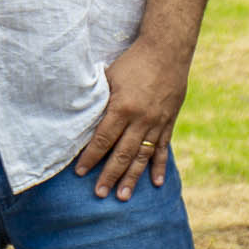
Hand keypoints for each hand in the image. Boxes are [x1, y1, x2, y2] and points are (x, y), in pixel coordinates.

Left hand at [74, 37, 189, 199]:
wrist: (167, 51)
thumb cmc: (133, 61)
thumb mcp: (110, 76)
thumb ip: (98, 98)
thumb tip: (81, 114)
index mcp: (122, 107)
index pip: (103, 139)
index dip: (90, 157)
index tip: (80, 172)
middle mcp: (140, 120)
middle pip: (122, 154)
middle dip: (109, 175)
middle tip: (99, 194)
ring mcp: (156, 123)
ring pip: (142, 156)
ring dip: (132, 178)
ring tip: (123, 196)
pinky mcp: (168, 122)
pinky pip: (163, 149)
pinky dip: (159, 166)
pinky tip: (156, 183)